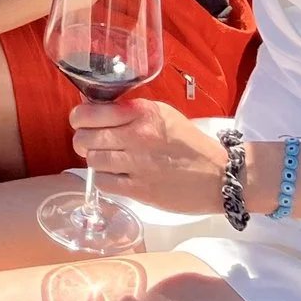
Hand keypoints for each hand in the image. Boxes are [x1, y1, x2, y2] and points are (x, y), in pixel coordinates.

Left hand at [69, 98, 230, 214]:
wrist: (220, 176)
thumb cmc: (190, 144)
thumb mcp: (163, 114)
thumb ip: (130, 111)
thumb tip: (95, 111)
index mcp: (142, 113)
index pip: (90, 113)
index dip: (79, 118)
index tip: (82, 122)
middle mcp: (137, 136)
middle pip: (85, 138)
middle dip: (83, 140)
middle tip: (92, 143)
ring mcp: (138, 164)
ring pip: (91, 160)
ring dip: (94, 160)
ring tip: (107, 160)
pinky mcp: (140, 189)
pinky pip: (103, 182)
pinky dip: (104, 179)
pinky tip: (115, 175)